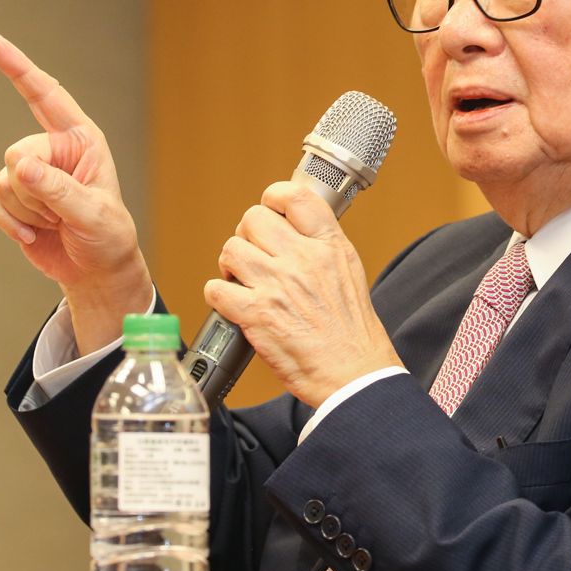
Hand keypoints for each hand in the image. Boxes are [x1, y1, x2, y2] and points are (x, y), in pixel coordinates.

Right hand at [0, 34, 151, 350]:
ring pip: (4, 180)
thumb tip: (20, 167)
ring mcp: (30, 171)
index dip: (20, 69)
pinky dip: (10, 223)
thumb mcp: (92, 214)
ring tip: (56, 223)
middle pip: (17, 153)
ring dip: (27, 211)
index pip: (47, 97)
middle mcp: (54, 149)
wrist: (95, 271)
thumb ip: (57, 190)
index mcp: (82, 139)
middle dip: (35, 190)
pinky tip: (34, 235)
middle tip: (62, 214)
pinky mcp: (12, 195)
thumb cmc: (107, 237)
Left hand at [204, 181, 400, 408]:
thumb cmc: (352, 331)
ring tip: (241, 279)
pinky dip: (218, 295)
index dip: (274, 197)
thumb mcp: (349, 272)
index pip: (295, 196)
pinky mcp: (257, 315)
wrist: (354, 373)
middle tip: (253, 254)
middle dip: (247, 235)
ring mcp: (277, 286)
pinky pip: (216, 289)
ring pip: (231, 249)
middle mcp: (302, 260)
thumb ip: (322, 245)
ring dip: (230, 265)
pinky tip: (232, 303)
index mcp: (328, 246)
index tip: (269, 209)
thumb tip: (293, 228)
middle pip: (253, 219)